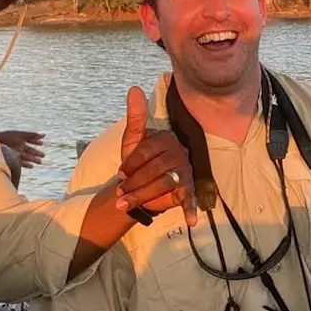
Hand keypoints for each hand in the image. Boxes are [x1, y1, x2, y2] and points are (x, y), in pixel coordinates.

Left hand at [0, 130, 45, 167]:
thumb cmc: (7, 137)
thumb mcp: (21, 135)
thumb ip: (32, 135)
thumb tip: (44, 135)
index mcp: (19, 139)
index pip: (29, 140)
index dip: (36, 141)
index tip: (42, 143)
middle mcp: (17, 146)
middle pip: (29, 150)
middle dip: (36, 153)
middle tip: (44, 155)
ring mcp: (14, 153)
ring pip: (26, 157)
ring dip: (33, 159)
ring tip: (40, 162)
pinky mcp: (12, 159)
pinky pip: (21, 163)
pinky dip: (26, 165)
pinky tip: (32, 166)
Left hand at [116, 86, 197, 226]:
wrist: (139, 186)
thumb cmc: (137, 162)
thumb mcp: (132, 140)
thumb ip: (135, 116)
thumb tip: (134, 88)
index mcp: (167, 139)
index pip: (148, 150)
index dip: (131, 163)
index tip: (120, 174)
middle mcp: (180, 153)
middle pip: (156, 169)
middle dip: (134, 182)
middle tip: (120, 192)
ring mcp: (185, 172)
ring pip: (164, 184)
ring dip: (142, 196)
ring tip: (126, 204)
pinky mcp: (187, 190)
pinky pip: (190, 199)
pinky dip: (190, 210)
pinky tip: (190, 222)